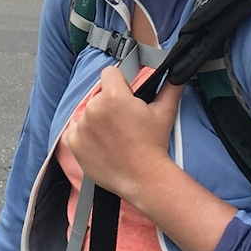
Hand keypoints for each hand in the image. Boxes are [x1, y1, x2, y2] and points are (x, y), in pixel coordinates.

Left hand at [60, 68, 236, 250]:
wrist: (143, 178)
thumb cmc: (154, 144)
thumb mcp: (165, 111)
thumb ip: (170, 85)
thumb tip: (177, 71)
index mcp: (113, 95)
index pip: (110, 72)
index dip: (119, 81)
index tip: (126, 95)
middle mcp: (93, 107)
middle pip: (99, 94)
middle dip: (109, 102)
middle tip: (124, 120)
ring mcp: (81, 126)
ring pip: (88, 111)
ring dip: (98, 118)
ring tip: (114, 135)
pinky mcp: (73, 142)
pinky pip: (77, 129)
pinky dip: (86, 134)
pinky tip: (102, 144)